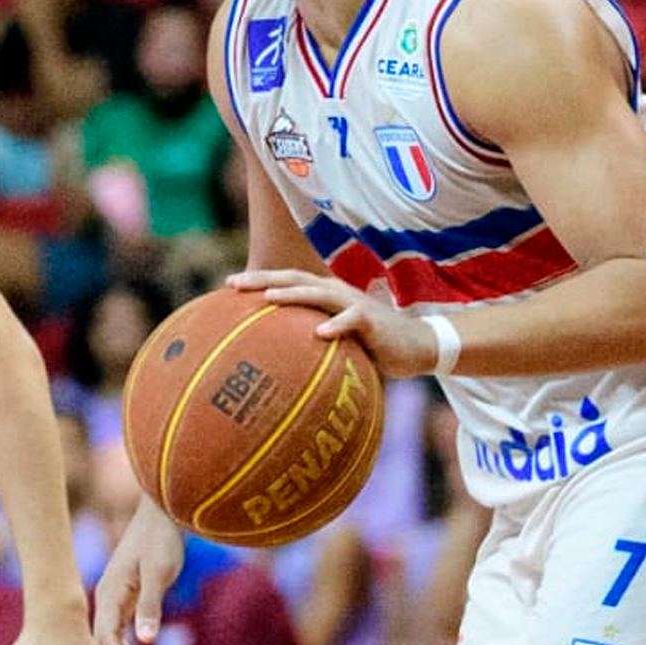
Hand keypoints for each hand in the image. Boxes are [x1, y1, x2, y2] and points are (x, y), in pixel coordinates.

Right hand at [91, 499, 183, 644]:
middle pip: (104, 643)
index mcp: (109, 593)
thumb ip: (150, 606)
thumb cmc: (160, 539)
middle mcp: (106, 598)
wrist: (162, 514)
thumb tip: (145, 640)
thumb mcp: (158, 572)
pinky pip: (120, 630)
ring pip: (111, 639)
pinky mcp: (125, 599)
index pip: (106, 639)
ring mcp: (114, 599)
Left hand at [227, 269, 439, 377]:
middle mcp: (336, 292)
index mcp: (324, 294)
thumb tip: (276, 366)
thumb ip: (311, 344)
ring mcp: (353, 304)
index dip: (258, 280)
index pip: (286, 282)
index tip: (227, 285)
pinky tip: (320, 333)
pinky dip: (336, 325)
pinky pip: (352, 320)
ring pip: (319, 293)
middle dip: (263, 279)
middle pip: (294, 279)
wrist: (417, 345)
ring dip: (293, 295)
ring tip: (268, 299)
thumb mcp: (338, 341)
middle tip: (234, 284)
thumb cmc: (372, 345)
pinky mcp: (372, 320)